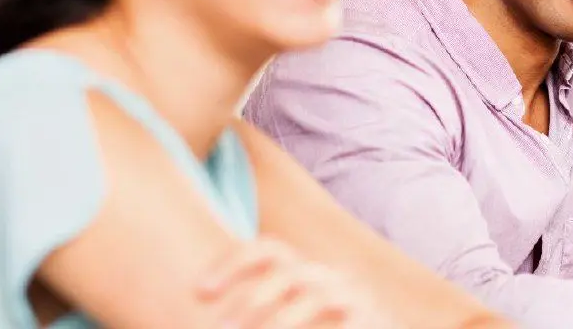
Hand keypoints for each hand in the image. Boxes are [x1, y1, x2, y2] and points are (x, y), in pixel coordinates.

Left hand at [196, 238, 396, 328]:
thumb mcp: (288, 319)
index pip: (267, 250)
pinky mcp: (373, 320)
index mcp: (304, 272)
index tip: (199, 291)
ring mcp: (354, 297)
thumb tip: (211, 317)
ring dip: (279, 321)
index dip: (231, 264)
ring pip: (313, 296)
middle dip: (252, 299)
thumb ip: (259, 313)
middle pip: (288, 270)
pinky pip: (343, 323)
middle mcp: (329, 277)